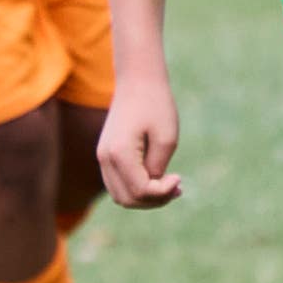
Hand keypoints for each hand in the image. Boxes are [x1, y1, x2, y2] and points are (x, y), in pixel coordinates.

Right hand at [95, 83, 183, 207]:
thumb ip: (158, 167)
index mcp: (119, 153)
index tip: (179, 178)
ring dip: (145, 197)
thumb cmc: (156, 106)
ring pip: (120, 195)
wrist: (137, 82)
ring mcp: (102, 158)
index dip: (162, 193)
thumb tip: (152, 188)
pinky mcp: (106, 155)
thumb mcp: (166, 138)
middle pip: (127, 199)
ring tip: (171, 186)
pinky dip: (137, 188)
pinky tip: (158, 180)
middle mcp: (105, 159)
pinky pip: (119, 184)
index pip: (139, 191)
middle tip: (178, 188)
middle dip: (154, 200)